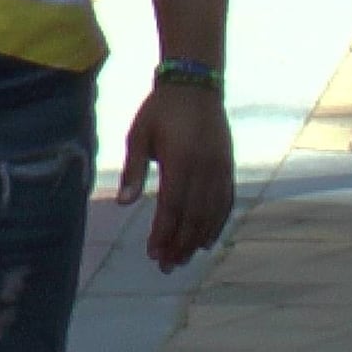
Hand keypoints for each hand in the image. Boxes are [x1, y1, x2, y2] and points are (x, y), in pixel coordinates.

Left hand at [120, 77, 235, 269]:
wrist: (196, 85)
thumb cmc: (161, 110)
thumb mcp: (139, 134)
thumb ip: (133, 169)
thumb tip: (123, 203)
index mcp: (181, 160)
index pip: (172, 207)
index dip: (163, 234)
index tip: (152, 254)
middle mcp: (205, 168)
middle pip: (194, 216)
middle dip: (179, 244)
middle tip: (166, 266)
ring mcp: (220, 168)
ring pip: (212, 213)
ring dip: (197, 239)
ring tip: (183, 259)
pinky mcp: (228, 166)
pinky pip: (226, 201)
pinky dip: (217, 223)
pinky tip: (207, 240)